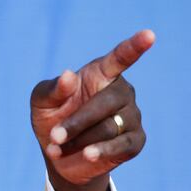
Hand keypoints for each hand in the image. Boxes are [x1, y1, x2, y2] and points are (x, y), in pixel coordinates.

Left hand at [30, 30, 154, 190]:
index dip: (134, 47)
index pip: (120, 58)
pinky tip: (87, 155)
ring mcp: (132, 116)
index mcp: (101, 74)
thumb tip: (68, 76)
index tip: (149, 35)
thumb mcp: (41, 102)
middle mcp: (121, 91)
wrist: (58, 155)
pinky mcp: (135, 140)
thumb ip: (52, 89)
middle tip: (54, 136)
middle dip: (77, 123)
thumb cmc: (51, 118)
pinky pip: (122, 145)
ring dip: (79, 140)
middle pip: (106, 103)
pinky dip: (101, 151)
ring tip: (58, 147)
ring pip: (109, 128)